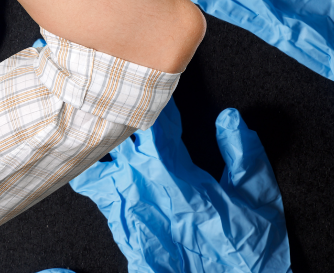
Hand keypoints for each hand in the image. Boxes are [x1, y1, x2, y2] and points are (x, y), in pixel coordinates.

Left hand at [70, 99, 290, 272]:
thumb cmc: (246, 248)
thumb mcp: (257, 197)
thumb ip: (243, 154)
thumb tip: (228, 118)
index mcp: (176, 174)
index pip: (152, 128)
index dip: (149, 105)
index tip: (148, 85)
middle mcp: (145, 189)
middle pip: (114, 142)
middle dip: (110, 118)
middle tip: (105, 96)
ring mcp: (131, 212)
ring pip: (94, 171)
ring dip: (90, 150)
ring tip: (83, 127)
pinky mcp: (126, 237)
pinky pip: (96, 207)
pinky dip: (88, 184)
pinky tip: (76, 170)